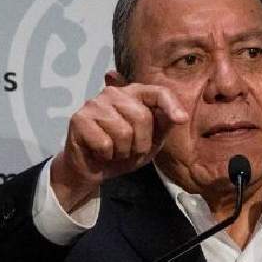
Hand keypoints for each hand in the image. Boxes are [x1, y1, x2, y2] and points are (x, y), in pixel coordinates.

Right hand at [49, 83, 187, 210]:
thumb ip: (163, 126)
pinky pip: (105, 143)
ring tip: (115, 151)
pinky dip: (106, 155)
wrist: (92, 169)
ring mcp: (94, 104)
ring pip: (123, 131)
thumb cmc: (123, 152)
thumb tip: (180, 116)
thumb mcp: (151, 141)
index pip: (157, 92)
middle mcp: (114, 93)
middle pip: (142, 116)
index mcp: (134, 94)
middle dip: (141, 143)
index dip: (171, 105)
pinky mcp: (79, 119)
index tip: (182, 120)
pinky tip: (100, 152)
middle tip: (130, 151)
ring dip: (123, 151)